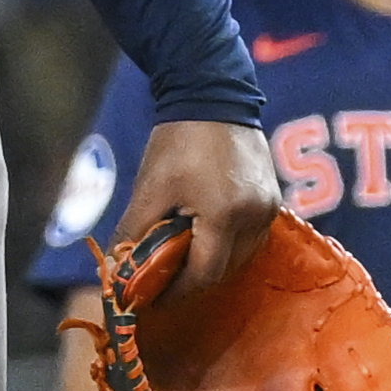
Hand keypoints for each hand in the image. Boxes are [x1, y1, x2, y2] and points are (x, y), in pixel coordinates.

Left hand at [115, 120, 279, 301]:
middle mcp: (256, 216)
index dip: (175, 291)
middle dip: (191, 279)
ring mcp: (270, 207)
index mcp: (226, 215)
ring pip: (241, 256)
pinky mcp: (273, 198)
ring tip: (178, 257)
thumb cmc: (178, 141)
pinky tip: (202, 236)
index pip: (203, 274)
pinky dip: (227, 244)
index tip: (150, 296)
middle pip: (224, 270)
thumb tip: (117, 269)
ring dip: (211, 263)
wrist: (212, 94)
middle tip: (160, 279)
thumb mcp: (150, 188)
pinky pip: (251, 237)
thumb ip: (134, 232)